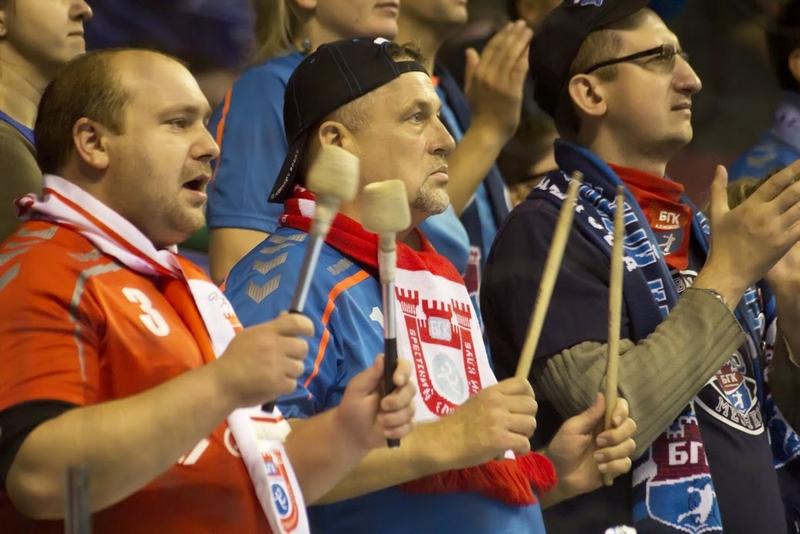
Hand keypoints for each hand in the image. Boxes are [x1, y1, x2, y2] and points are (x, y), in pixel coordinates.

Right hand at [213, 312, 312, 406]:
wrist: (221, 383)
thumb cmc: (234, 358)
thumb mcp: (249, 336)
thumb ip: (270, 327)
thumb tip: (287, 314)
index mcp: (267, 332)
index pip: (297, 322)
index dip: (307, 326)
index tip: (308, 333)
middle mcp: (274, 346)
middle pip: (303, 347)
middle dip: (297, 354)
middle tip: (285, 359)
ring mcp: (277, 365)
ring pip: (300, 367)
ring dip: (290, 372)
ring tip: (275, 373)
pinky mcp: (278, 383)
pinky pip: (293, 384)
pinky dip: (284, 386)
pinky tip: (272, 384)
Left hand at [334, 356, 415, 449]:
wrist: (352, 433)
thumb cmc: (353, 407)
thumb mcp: (358, 389)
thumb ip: (371, 374)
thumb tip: (382, 357)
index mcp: (388, 377)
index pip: (404, 366)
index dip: (404, 372)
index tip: (397, 381)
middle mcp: (399, 390)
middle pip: (411, 389)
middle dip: (398, 400)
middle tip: (383, 406)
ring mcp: (404, 407)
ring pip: (411, 409)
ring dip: (394, 418)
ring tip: (380, 421)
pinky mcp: (406, 423)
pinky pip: (411, 426)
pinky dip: (397, 430)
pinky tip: (386, 432)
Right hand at [437, 377, 536, 468]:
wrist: (443, 441)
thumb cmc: (458, 424)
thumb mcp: (477, 401)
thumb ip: (497, 401)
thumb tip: (517, 407)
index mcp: (492, 392)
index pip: (523, 384)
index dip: (528, 396)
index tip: (522, 408)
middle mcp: (497, 403)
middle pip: (532, 405)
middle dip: (527, 418)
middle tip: (517, 427)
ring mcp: (499, 421)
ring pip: (531, 424)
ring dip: (525, 435)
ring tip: (513, 439)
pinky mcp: (500, 440)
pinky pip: (525, 444)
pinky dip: (520, 450)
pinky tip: (510, 450)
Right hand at [464, 20, 531, 144]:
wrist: (486, 132)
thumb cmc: (479, 112)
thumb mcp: (470, 89)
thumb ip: (470, 69)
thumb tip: (470, 50)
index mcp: (477, 74)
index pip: (490, 49)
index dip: (501, 35)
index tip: (510, 26)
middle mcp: (487, 75)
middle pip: (502, 49)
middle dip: (513, 34)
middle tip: (522, 24)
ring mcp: (500, 83)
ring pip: (511, 57)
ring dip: (521, 42)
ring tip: (529, 31)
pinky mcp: (512, 91)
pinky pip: (519, 69)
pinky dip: (525, 57)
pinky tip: (530, 49)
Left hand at [545, 394, 635, 499]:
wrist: (559, 474)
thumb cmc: (562, 448)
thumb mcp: (572, 429)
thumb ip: (590, 415)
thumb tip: (602, 394)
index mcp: (600, 420)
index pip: (620, 407)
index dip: (621, 411)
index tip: (613, 420)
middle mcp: (611, 432)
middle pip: (630, 426)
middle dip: (617, 434)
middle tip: (598, 441)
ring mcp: (615, 450)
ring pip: (630, 445)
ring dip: (613, 452)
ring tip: (596, 458)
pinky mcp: (616, 467)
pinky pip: (626, 463)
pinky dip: (614, 466)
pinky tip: (600, 469)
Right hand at [696, 161, 799, 305]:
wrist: (728, 272)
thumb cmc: (721, 243)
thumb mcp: (717, 214)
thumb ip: (719, 189)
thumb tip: (721, 167)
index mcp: (751, 206)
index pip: (776, 182)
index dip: (792, 170)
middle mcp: (767, 215)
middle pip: (794, 193)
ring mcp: (778, 229)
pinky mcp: (786, 243)